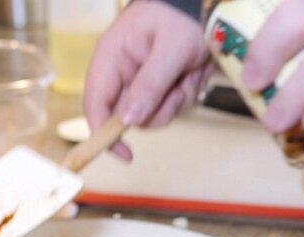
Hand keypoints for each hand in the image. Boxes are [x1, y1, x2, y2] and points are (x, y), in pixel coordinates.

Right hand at [84, 1, 211, 159]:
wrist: (207, 5)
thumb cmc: (183, 15)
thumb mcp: (170, 50)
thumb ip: (150, 85)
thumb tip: (129, 120)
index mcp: (112, 58)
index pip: (95, 104)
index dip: (104, 134)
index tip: (125, 154)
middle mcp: (122, 72)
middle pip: (130, 117)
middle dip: (160, 108)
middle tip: (180, 86)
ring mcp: (141, 81)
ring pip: (154, 115)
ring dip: (178, 100)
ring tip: (191, 73)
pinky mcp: (159, 86)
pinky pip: (170, 107)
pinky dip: (187, 93)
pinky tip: (194, 72)